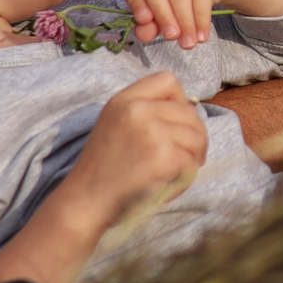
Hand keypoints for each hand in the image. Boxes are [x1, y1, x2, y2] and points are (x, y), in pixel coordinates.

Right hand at [74, 72, 207, 213]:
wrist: (85, 202)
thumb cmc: (103, 170)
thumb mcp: (114, 125)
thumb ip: (144, 111)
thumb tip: (188, 110)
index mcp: (123, 100)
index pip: (168, 81)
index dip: (180, 102)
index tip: (176, 126)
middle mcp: (137, 110)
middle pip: (189, 112)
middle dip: (194, 137)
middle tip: (186, 158)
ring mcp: (152, 132)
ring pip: (197, 138)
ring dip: (192, 159)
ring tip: (174, 175)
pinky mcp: (164, 157)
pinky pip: (192, 163)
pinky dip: (186, 179)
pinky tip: (168, 187)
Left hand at [114, 0, 247, 45]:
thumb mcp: (165, 5)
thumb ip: (151, 20)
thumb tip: (143, 35)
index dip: (134, 1)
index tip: (145, 24)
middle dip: (162, 15)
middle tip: (172, 38)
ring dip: (183, 19)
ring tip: (189, 41)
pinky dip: (200, 14)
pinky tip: (202, 32)